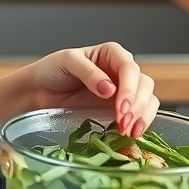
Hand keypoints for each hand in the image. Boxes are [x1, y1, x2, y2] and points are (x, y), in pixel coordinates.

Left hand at [30, 42, 159, 137]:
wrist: (40, 90)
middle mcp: (122, 71)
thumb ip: (88, 72)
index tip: (121, 106)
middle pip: (144, 85)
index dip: (129, 88)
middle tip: (122, 122)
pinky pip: (140, 115)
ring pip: (148, 100)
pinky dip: (140, 124)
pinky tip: (132, 134)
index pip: (129, 68)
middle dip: (136, 105)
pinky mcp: (121, 109)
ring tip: (128, 131)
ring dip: (142, 116)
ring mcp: (123, 91)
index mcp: (112, 54)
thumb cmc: (53, 70)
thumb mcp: (67, 62)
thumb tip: (110, 88)